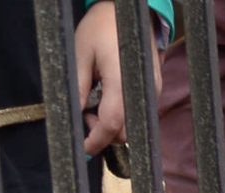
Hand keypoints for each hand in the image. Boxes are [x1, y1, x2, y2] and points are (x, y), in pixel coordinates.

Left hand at [73, 2, 146, 154]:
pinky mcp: (153, 91)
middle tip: (84, 115)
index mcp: (121, 80)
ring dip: (113, 125)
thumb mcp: (80, 56)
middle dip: (104, 134)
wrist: (129, 14)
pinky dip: (122, 115)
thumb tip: (71, 117)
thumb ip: (77, 89)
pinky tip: (108, 99)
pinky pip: (138, 114)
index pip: (112, 123)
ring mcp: (152, 92)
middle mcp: (142, 91)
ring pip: (134, 125)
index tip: (82, 147)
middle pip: (126, 132)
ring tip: (95, 105)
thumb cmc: (100, 29)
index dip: (95, 139)